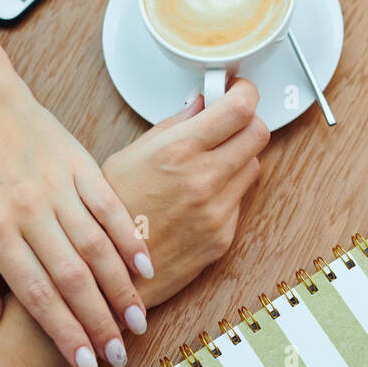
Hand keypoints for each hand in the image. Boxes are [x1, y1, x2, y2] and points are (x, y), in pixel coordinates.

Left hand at [0, 0, 152, 366]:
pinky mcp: (82, 165)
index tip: (85, 360)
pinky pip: (112, 207)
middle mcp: (30, 211)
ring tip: (138, 318)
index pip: (37, 294)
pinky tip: (146, 265)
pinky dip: (130, 238)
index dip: (64, 332)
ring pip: (97, 246)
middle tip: (119, 351)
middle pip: (73, 277)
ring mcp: (59, 187)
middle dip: (99, 321)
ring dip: (121, 287)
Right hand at [102, 81, 268, 307]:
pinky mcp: (223, 236)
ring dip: (239, 157)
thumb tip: (202, 102)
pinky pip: (240, 199)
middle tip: (231, 123)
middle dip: (247, 122)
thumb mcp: (130, 156)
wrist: (109, 275)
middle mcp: (203, 178)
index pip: (239, 109)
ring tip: (209, 163)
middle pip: (258, 133)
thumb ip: (174, 126)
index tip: (239, 90)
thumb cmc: (111, 214)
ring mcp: (217, 209)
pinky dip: (227, 191)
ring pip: (253, 165)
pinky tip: (199, 197)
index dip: (245, 93)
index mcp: (178, 151)